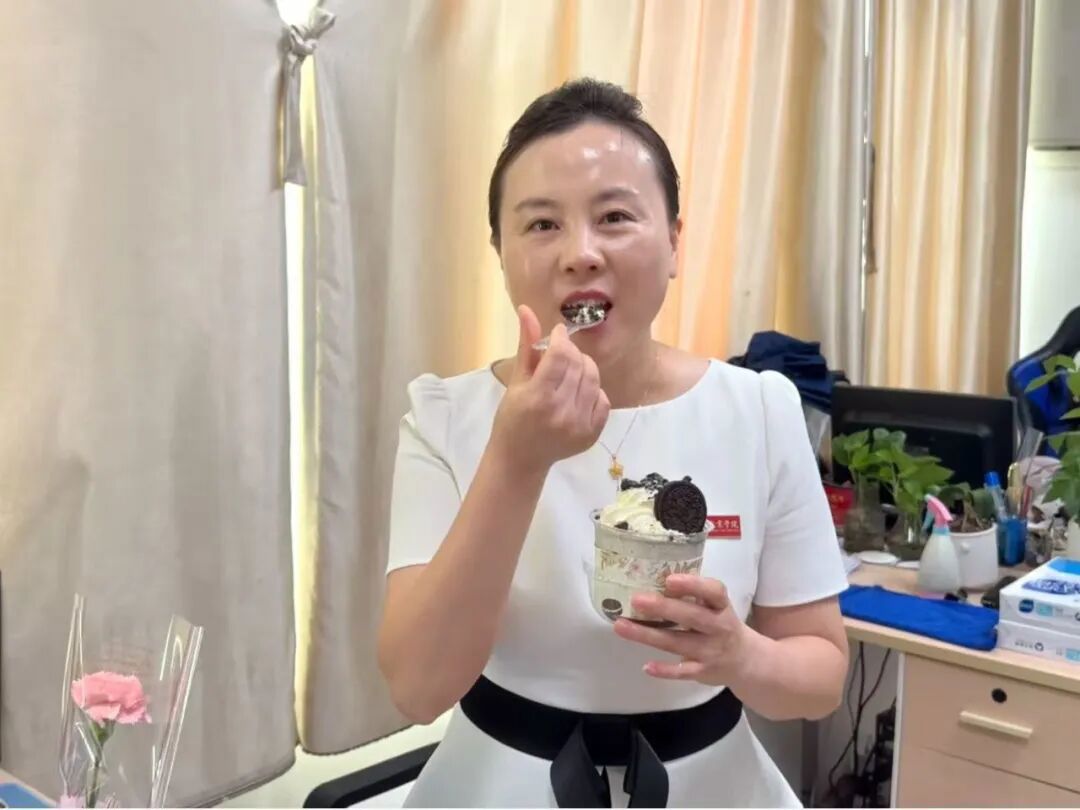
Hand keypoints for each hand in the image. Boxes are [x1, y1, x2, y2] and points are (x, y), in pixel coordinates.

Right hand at [490, 305, 610, 473]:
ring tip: (570, 372)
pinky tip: (577, 392)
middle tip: (560, 354)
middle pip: (580, 364)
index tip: (557, 334)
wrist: (521, 458)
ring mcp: (580, 425)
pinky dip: (593, 390)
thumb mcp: (516, 381)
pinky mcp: (592, 434)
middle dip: (572, 352)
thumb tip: (527, 309)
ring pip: (594, 379)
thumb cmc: (511, 418)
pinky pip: (602, 399)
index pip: (561, 355)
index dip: (561, 338)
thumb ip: (526, 345)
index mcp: (539, 397)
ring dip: (584, 368)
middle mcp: (562, 411)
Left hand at [613, 574, 755, 685]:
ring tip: (621, 626)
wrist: (745, 661)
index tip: (669, 580)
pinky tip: (646, 666)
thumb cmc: (721, 625)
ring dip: (648, 635)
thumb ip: (693, 594)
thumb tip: (654, 576)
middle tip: (636, 599)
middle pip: (692, 616)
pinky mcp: (703, 671)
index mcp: (721, 606)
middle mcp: (719, 627)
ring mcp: (711, 651)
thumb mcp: (715, 607)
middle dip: (664, 608)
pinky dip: (665, 670)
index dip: (693, 585)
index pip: (714, 592)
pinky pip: (682, 672)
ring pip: (678, 642)